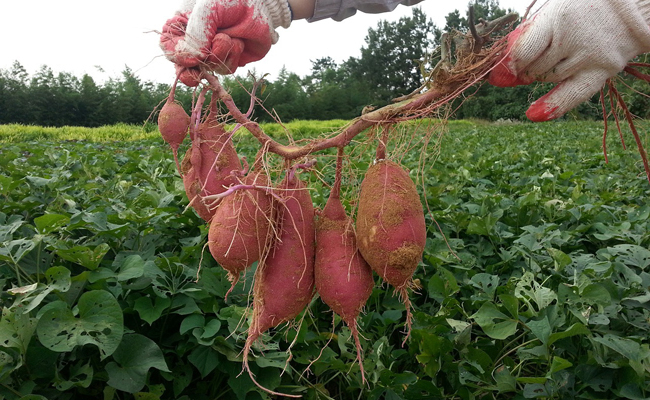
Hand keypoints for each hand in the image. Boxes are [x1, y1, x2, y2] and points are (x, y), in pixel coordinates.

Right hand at [161, 0, 291, 84]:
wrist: (259, 5)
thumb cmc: (230, 1)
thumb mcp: (208, 10)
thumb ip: (197, 32)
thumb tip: (196, 58)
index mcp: (182, 27)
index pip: (168, 46)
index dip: (177, 56)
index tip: (192, 57)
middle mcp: (194, 43)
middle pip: (184, 67)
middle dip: (193, 71)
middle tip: (199, 71)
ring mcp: (211, 54)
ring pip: (209, 68)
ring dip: (221, 53)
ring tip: (229, 36)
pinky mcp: (228, 60)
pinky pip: (226, 69)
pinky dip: (233, 56)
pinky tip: (239, 42)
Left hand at [488, 0, 649, 120]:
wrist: (631, 5)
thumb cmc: (580, 9)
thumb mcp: (554, 11)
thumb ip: (531, 35)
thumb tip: (505, 66)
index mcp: (558, 18)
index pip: (525, 50)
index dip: (508, 64)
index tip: (499, 71)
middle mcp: (574, 39)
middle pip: (535, 68)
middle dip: (525, 69)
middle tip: (527, 62)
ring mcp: (590, 57)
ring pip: (550, 79)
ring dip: (541, 76)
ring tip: (548, 62)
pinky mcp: (603, 70)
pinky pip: (574, 94)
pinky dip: (553, 106)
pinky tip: (534, 114)